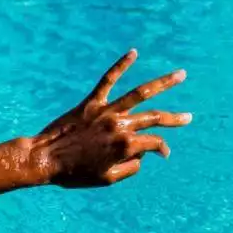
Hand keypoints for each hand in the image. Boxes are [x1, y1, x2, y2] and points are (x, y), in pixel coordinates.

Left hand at [28, 49, 191, 187]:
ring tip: (181, 75)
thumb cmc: (73, 174)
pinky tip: (133, 52)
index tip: (161, 154)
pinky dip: (121, 65)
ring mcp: (106, 112)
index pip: (154, 143)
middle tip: (188, 118)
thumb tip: (143, 156)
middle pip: (155, 118)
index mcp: (126, 146)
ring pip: (141, 93)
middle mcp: (120, 125)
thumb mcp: (107, 180)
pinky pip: (108, 80)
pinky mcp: (90, 103)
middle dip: (174, 119)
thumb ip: (131, 168)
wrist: (43, 160)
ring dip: (164, 83)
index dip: (161, 149)